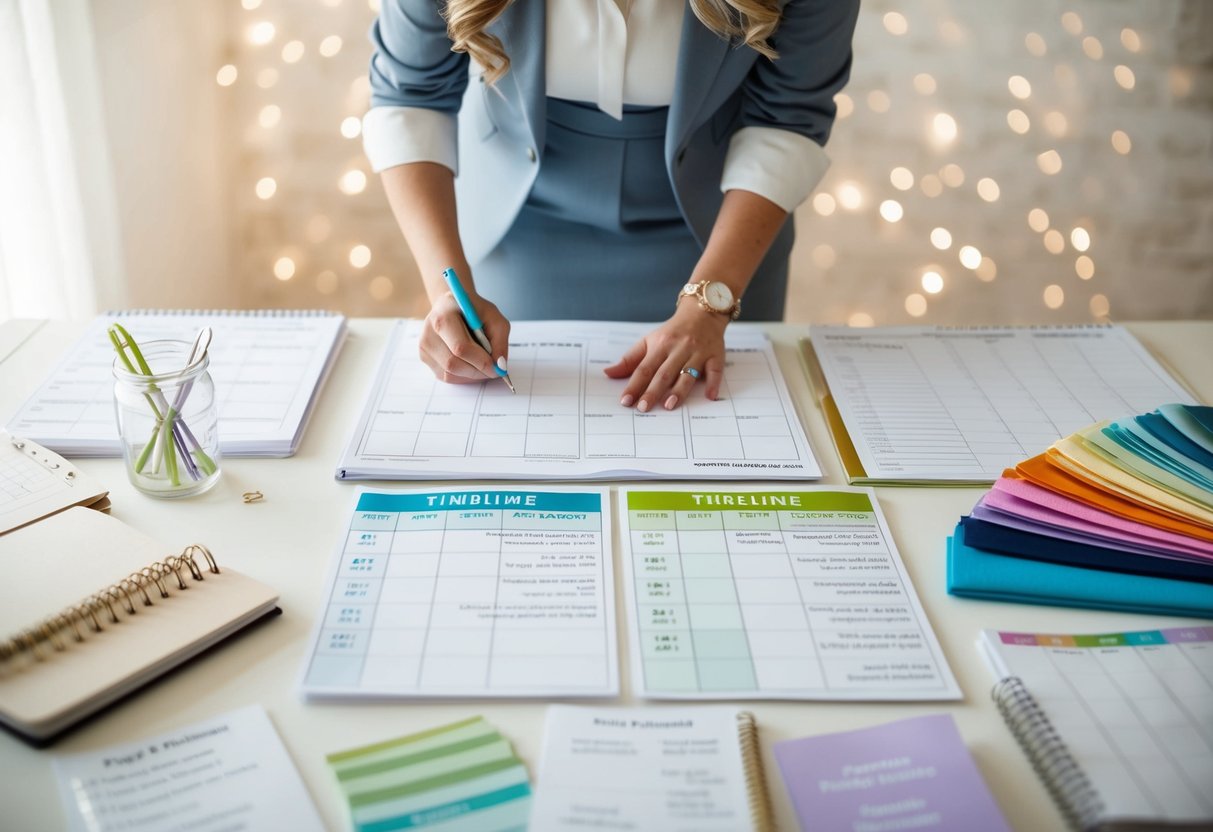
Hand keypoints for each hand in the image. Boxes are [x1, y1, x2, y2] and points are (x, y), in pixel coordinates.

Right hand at [420, 291, 510, 383]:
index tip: (497, 367)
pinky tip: (470, 364)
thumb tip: (500, 366)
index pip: (460, 347)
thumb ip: (500, 341)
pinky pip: (446, 376)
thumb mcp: (494, 318)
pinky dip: (462, 376)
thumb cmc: (473, 311)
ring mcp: (424, 346)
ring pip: (449, 374)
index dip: (481, 361)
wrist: (452, 305)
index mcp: (443, 317)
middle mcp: (428, 332)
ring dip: (471, 375)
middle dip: (477, 371)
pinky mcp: (424, 357)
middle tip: (493, 370)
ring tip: (482, 364)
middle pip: (453, 364)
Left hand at [604, 301, 727, 410]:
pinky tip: (709, 397)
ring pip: (688, 373)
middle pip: (664, 373)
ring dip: (679, 390)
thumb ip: (630, 359)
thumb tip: (608, 373)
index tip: (625, 401)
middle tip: (643, 408)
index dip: (634, 385)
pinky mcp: (716, 355)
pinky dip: (713, 383)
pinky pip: (715, 370)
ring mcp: (698, 352)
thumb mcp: (649, 341)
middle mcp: (679, 348)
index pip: (644, 368)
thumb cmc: (672, 332)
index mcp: (660, 345)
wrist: (701, 312)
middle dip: (653, 391)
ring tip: (669, 405)